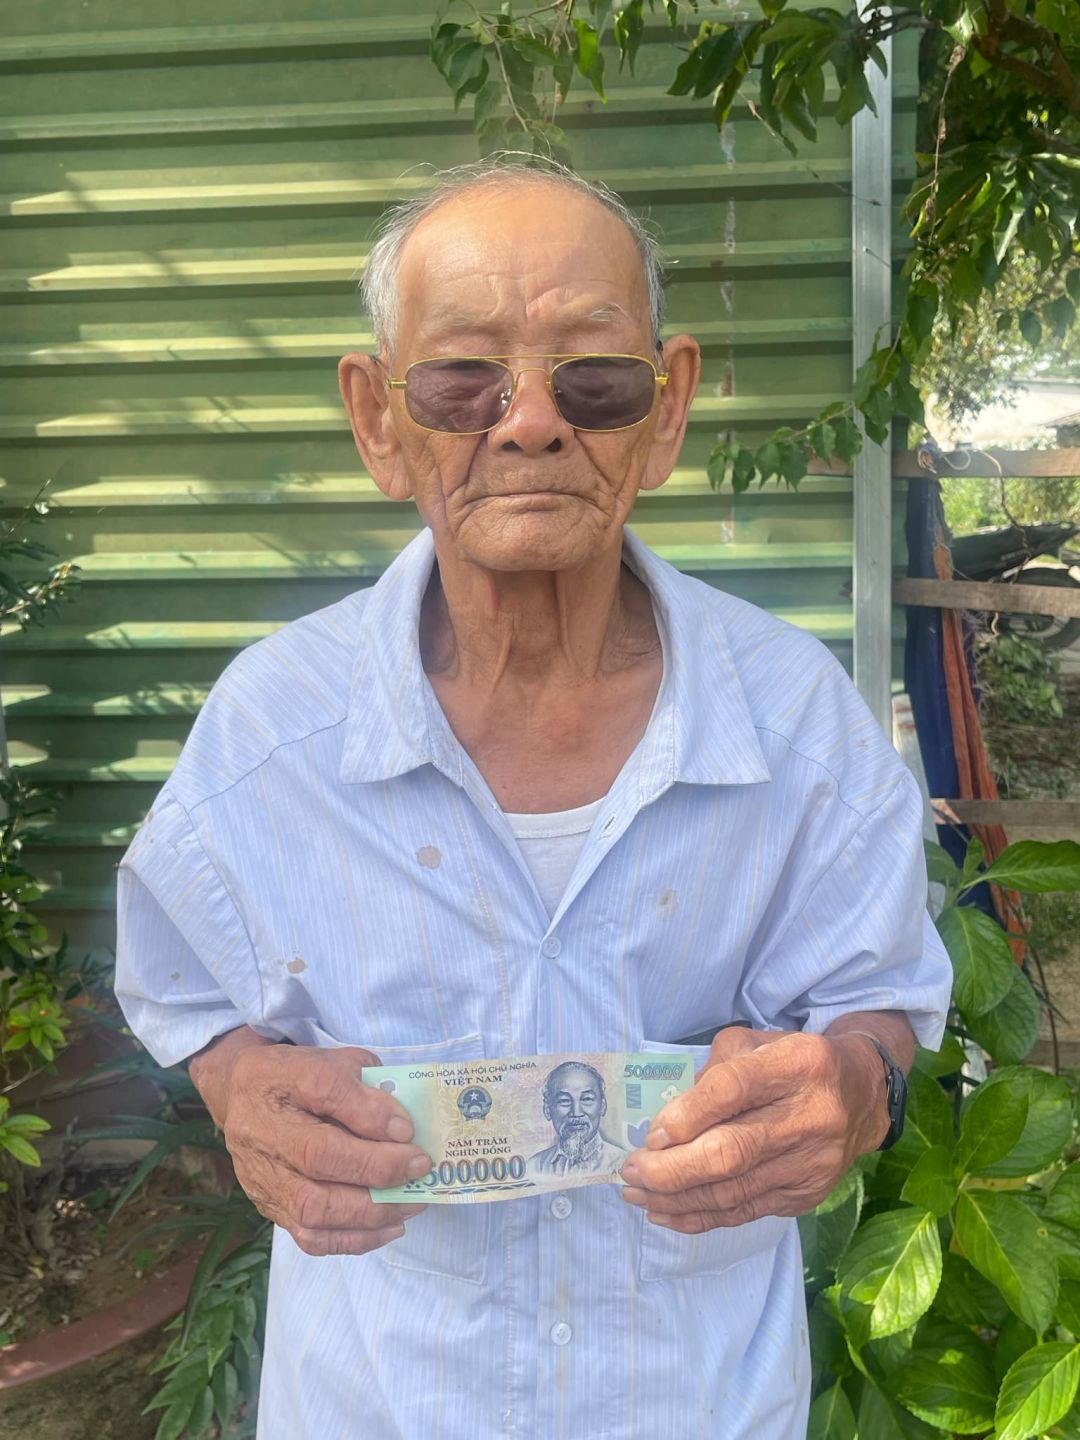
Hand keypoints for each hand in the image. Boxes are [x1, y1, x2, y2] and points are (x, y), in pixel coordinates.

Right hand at [199, 1036, 431, 1256]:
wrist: (241, 1095)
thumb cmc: (298, 1076)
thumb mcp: (332, 1059)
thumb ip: (366, 1082)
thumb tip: (401, 1123)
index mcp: (283, 1077)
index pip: (324, 1091)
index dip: (369, 1113)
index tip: (407, 1128)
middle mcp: (265, 1128)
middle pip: (317, 1156)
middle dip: (377, 1168)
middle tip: (419, 1167)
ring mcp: (263, 1173)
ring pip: (313, 1206)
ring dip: (371, 1210)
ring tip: (411, 1202)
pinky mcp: (268, 1206)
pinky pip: (310, 1236)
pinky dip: (355, 1239)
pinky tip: (389, 1226)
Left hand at [619, 1026, 888, 1233]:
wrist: (860, 1097)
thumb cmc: (792, 1062)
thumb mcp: (757, 1044)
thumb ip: (715, 1072)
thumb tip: (668, 1120)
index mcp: (797, 1064)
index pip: (734, 1089)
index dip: (688, 1114)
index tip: (651, 1134)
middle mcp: (810, 1116)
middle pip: (732, 1152)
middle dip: (672, 1169)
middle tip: (631, 1171)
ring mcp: (811, 1163)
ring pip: (734, 1191)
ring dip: (677, 1198)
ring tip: (636, 1194)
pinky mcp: (807, 1195)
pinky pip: (745, 1211)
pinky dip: (700, 1216)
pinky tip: (666, 1212)